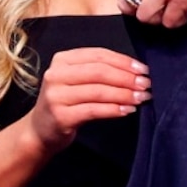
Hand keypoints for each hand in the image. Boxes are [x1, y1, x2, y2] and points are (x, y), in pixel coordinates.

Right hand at [24, 44, 149, 152]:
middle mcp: (56, 75)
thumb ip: (98, 72)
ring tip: (141, 98)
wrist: (40, 131)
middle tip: (146, 85)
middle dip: (126, 78)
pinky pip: (93, 110)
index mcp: (62, 60)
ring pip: (98, 91)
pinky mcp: (61, 116)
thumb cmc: (66, 104)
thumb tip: (135, 72)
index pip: (98, 55)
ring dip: (124, 94)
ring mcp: (56, 96)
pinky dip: (113, 110)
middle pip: (99, 72)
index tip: (143, 69)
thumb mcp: (76, 81)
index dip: (123, 61)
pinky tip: (127, 110)